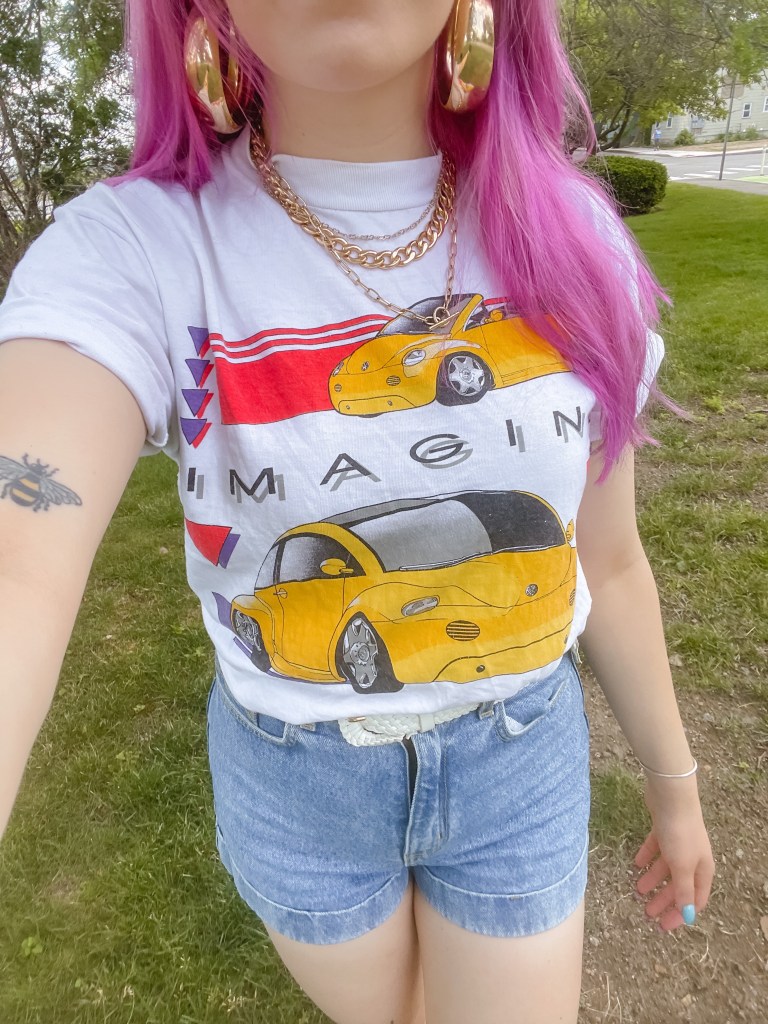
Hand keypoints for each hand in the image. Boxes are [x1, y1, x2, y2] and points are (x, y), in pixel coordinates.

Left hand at [633, 775, 714, 931]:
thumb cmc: (680, 834)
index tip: (664, 926)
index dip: (681, 914)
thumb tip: (688, 916)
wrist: (671, 796)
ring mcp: (678, 843)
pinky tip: (635, 864)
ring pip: (665, 867)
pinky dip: (646, 857)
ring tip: (637, 890)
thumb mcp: (682, 866)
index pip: (694, 899)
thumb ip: (684, 891)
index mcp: (702, 870)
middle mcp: (693, 858)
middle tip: (646, 913)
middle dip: (663, 900)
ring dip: (652, 879)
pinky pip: (655, 849)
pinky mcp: (663, 829)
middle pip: (678, 885)